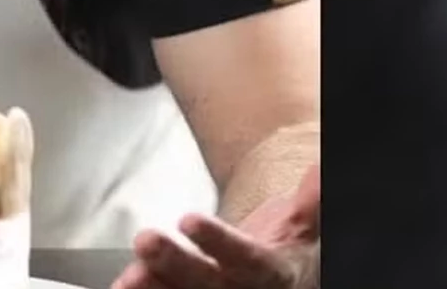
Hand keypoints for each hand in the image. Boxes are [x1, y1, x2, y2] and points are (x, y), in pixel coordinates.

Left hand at [112, 163, 319, 288]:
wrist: (281, 275)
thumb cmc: (288, 247)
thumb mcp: (305, 223)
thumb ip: (312, 201)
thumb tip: (321, 168)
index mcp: (272, 274)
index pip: (247, 259)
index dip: (219, 242)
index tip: (188, 219)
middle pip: (206, 284)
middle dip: (174, 264)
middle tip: (146, 241)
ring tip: (124, 279)